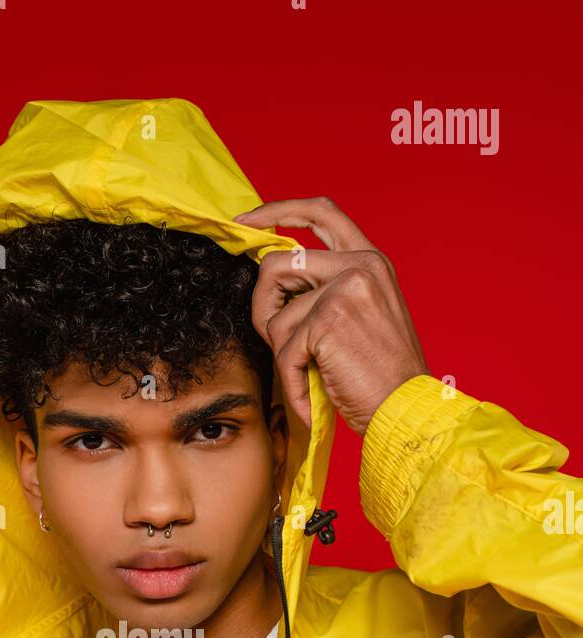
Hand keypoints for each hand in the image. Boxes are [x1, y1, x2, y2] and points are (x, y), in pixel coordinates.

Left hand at [234, 197, 427, 434]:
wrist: (407, 408)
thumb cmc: (383, 375)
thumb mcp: (364, 315)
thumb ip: (329, 289)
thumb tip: (273, 286)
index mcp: (370, 260)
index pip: (320, 213)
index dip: (278, 211)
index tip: (248, 221)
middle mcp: (359, 266)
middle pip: (277, 264)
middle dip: (261, 305)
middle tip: (274, 340)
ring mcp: (344, 290)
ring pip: (275, 317)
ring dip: (283, 354)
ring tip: (310, 375)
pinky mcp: (328, 322)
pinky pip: (284, 352)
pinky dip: (291, 383)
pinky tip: (308, 399)